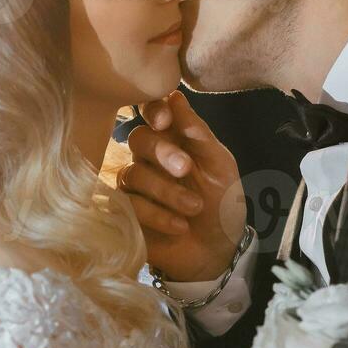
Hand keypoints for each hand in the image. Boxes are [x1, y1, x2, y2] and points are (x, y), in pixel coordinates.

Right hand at [120, 91, 245, 281]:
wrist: (217, 251)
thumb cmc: (221, 204)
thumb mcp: (220, 166)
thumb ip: (199, 134)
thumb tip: (176, 96)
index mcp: (174, 139)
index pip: (154, 112)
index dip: (154, 111)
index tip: (165, 122)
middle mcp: (150, 157)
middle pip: (139, 139)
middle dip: (162, 153)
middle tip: (186, 170)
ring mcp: (135, 186)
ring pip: (133, 173)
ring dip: (167, 191)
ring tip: (194, 207)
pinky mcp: (126, 213)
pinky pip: (129, 205)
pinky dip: (158, 215)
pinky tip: (180, 225)